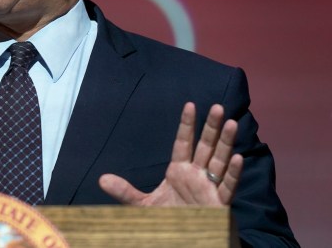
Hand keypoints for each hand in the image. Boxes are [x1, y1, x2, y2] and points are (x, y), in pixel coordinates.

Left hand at [99, 102, 242, 205]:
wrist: (181, 240)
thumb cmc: (167, 219)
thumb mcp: (142, 204)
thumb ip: (125, 191)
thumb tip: (101, 179)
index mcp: (178, 171)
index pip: (183, 143)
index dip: (186, 125)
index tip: (189, 105)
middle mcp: (196, 175)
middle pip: (205, 146)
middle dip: (211, 128)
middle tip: (216, 106)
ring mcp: (209, 188)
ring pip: (219, 161)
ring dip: (225, 143)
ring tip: (230, 123)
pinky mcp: (219, 204)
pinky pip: (227, 186)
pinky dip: (233, 173)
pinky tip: (236, 158)